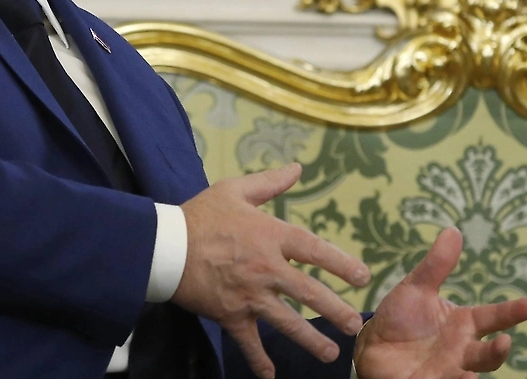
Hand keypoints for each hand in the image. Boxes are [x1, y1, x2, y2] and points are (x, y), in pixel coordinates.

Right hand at [172, 163, 370, 378]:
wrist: (164, 246)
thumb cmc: (200, 216)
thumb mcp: (234, 190)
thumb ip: (269, 183)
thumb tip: (297, 168)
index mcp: (271, 236)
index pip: (315, 250)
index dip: (341, 263)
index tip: (363, 277)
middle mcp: (266, 269)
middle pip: (309, 293)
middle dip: (335, 310)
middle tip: (354, 324)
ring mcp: (249, 295)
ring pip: (287, 323)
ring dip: (310, 340)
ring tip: (331, 353)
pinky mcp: (230, 315)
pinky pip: (248, 342)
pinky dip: (259, 361)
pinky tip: (270, 375)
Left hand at [354, 227, 526, 378]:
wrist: (372, 346)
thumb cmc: (401, 317)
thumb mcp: (417, 288)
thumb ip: (437, 265)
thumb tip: (453, 230)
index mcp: (464, 324)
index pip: (494, 318)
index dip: (513, 312)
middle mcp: (461, 349)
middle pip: (488, 353)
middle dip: (499, 350)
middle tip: (506, 341)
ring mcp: (448, 369)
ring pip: (471, 372)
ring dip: (477, 367)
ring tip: (482, 359)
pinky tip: (461, 376)